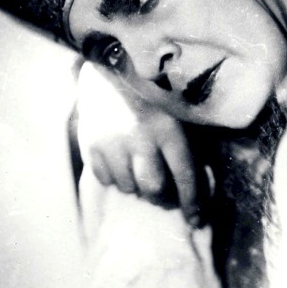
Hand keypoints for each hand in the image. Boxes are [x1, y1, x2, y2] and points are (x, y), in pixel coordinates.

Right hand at [75, 62, 202, 225]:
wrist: (108, 67)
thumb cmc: (150, 94)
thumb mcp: (174, 111)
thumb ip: (183, 143)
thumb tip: (196, 188)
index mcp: (167, 127)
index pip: (184, 175)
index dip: (193, 202)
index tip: (196, 220)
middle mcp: (140, 136)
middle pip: (153, 187)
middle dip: (160, 194)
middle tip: (160, 190)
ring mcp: (112, 141)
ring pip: (128, 187)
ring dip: (136, 184)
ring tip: (136, 167)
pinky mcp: (90, 143)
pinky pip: (106, 179)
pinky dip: (115, 176)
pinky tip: (118, 160)